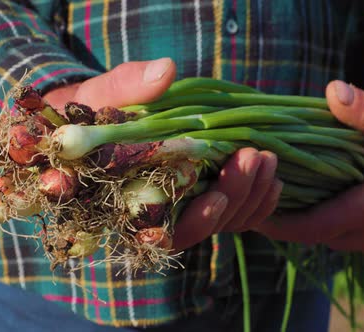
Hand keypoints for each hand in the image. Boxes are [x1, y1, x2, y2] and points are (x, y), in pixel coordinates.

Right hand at [42, 59, 284, 251]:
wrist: (92, 122)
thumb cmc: (91, 112)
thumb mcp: (100, 96)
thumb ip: (126, 87)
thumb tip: (166, 72)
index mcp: (127, 202)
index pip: (161, 232)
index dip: (193, 222)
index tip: (217, 198)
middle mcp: (156, 213)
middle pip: (202, 228)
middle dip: (233, 196)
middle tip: (252, 158)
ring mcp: (182, 206)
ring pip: (223, 222)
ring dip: (250, 195)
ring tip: (267, 158)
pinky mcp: (201, 194)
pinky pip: (235, 212)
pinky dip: (257, 199)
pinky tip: (273, 177)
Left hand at [254, 80, 363, 255]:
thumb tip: (331, 90)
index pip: (312, 228)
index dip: (279, 225)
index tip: (252, 215)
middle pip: (314, 236)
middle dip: (286, 223)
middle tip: (259, 199)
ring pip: (328, 238)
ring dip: (306, 224)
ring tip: (280, 199)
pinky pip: (344, 237)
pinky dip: (325, 224)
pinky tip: (313, 202)